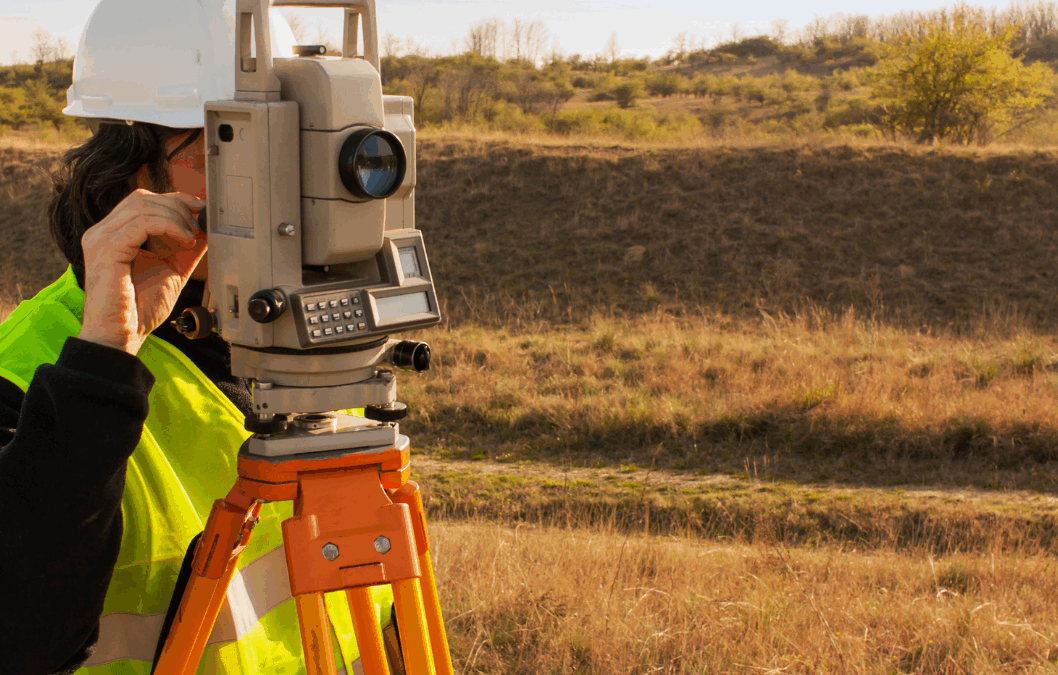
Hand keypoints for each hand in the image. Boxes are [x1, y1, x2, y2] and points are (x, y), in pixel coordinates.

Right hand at [78, 189, 206, 355]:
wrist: (121, 336)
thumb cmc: (139, 309)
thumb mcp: (172, 270)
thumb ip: (185, 249)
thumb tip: (206, 229)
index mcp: (114, 234)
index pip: (143, 201)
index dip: (175, 200)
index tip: (200, 211)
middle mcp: (103, 232)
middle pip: (143, 198)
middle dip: (178, 207)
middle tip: (198, 227)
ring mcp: (101, 238)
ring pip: (143, 205)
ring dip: (176, 217)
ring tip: (190, 238)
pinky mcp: (106, 249)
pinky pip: (142, 223)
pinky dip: (168, 226)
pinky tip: (183, 240)